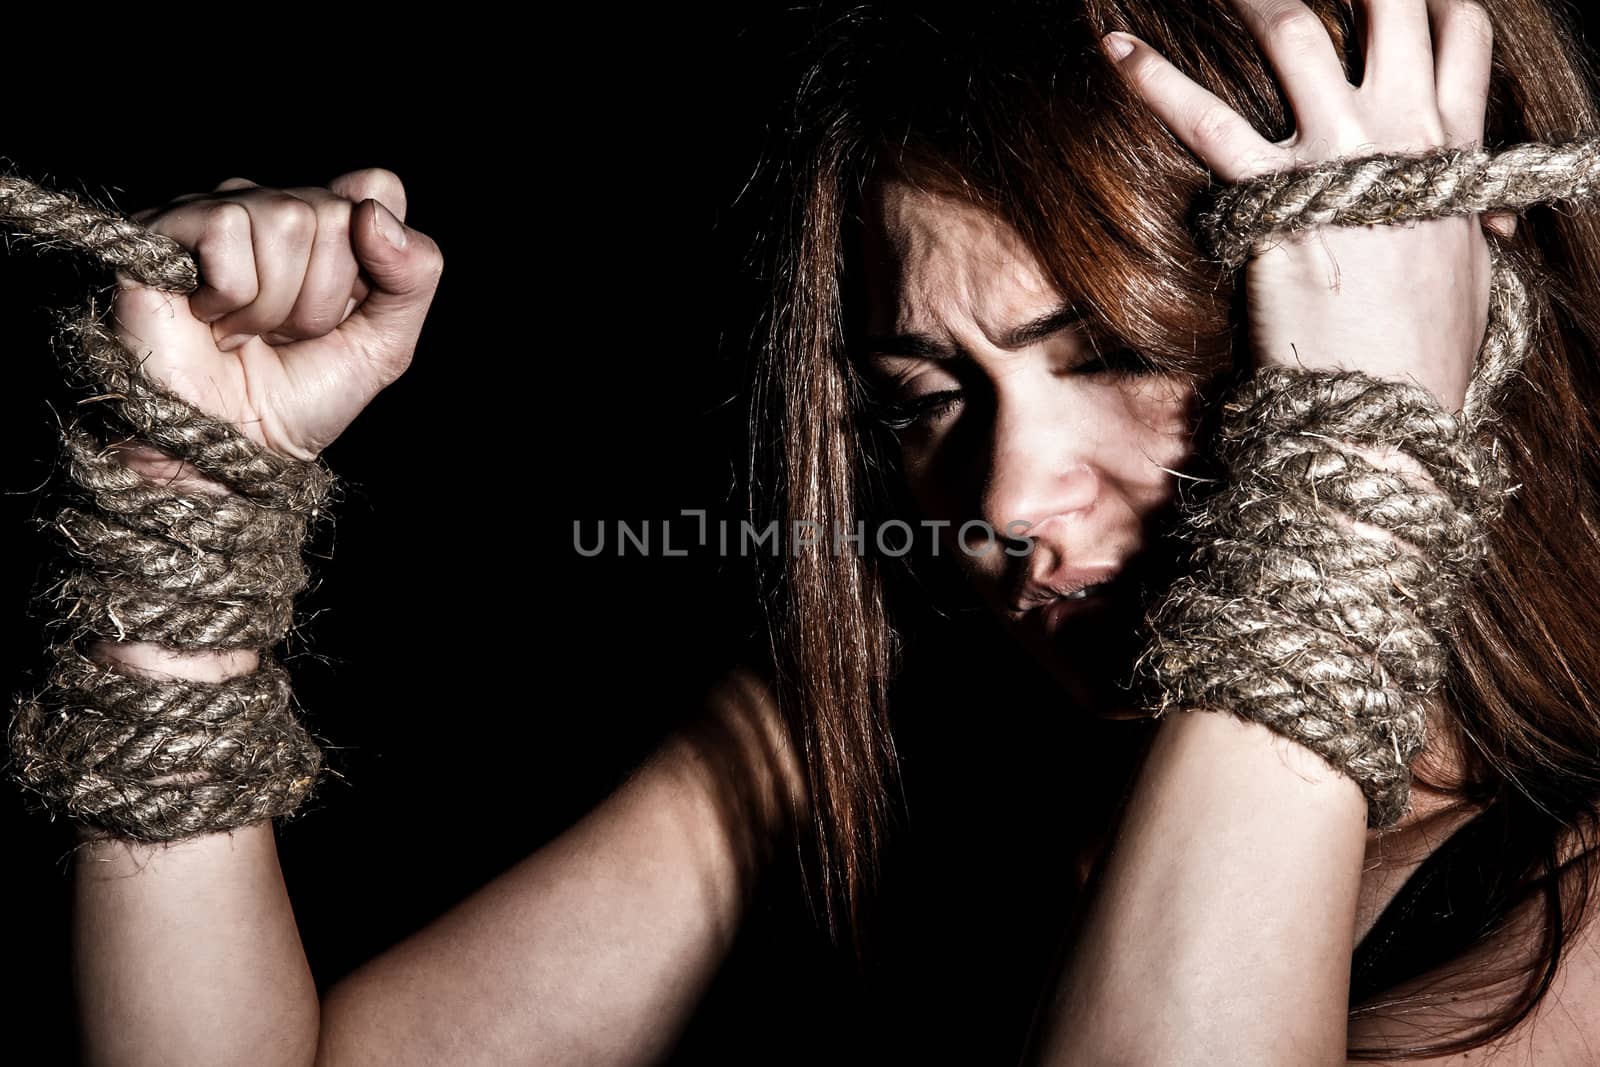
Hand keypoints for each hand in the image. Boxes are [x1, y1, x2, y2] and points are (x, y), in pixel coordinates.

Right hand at [110, 169, 443, 482]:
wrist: (228, 446)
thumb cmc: (297, 398)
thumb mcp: (384, 345)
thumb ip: (413, 277)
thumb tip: (375, 214)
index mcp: (330, 226)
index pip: (380, 188)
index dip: (377, 254)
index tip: (350, 309)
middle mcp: (274, 207)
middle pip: (336, 213)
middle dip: (322, 298)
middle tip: (285, 335)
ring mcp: (217, 213)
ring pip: (286, 218)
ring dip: (274, 304)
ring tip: (248, 334)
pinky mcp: (164, 229)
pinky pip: (228, 231)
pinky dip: (230, 297)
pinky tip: (209, 320)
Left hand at [1103, 0, 1510, 413]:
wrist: (1389, 409)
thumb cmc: (1428, 356)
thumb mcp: (1471, 276)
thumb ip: (1468, 227)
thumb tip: (1481, 225)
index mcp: (1454, 150)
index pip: (1460, 36)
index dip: (1432, 3)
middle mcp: (1403, 131)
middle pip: (1390, 4)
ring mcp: (1339, 155)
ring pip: (1298, 30)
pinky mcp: (1274, 194)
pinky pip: (1204, 119)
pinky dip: (1154, 77)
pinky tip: (1114, 48)